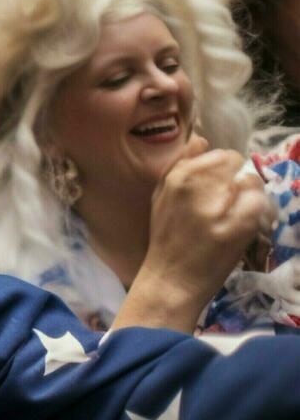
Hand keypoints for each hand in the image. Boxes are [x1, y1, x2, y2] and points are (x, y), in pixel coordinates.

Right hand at [142, 136, 268, 307]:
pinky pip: (259, 203)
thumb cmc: (165, 238)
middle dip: (237, 180)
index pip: (220, 155)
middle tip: (228, 202)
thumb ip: (179, 165)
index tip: (219, 187)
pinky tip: (244, 224)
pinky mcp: (238, 227)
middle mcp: (197, 186)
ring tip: (235, 214)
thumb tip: (201, 139)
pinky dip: (256, 211)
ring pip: (251, 182)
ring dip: (248, 195)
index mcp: (177, 177)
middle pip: (238, 165)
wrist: (170, 279)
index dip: (224, 170)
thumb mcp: (160, 196)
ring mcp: (218, 207)